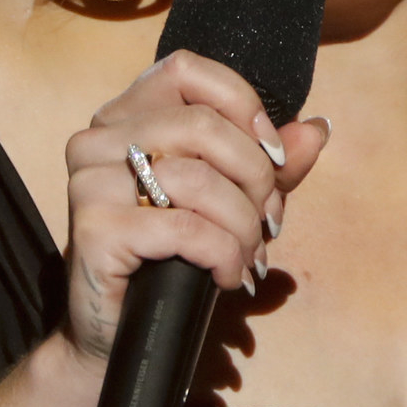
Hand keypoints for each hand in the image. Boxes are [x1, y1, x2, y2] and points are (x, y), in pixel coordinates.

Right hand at [59, 50, 329, 362]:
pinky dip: (222, 255)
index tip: (274, 156)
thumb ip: (269, 164)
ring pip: (197, 178)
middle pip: (202, 125)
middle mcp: (98, 139)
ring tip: (248, 258)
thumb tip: (317, 128)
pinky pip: (185, 228)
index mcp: (125, 117)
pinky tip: (225, 277)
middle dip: (255, 177)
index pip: (188, 71)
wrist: (121, 336)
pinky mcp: (94, 228)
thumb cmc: (174, 260)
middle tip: (268, 224)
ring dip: (242, 226)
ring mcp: (89, 182)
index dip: (242, 106)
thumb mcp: (231, 202)